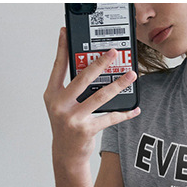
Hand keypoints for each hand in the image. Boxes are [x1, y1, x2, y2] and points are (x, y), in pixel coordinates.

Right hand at [43, 27, 139, 162]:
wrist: (66, 154)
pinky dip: (124, 113)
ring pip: (100, 96)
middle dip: (100, 63)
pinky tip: (134, 108)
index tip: (66, 32)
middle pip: (83, 78)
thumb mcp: (61, 105)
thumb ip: (70, 87)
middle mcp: (61, 105)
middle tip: (114, 52)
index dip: (62, 48)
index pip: (58, 67)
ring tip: (131, 75)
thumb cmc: (66, 126)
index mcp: (52, 94)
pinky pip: (110, 118)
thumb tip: (89, 66)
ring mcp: (73, 118)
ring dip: (119, 84)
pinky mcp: (86, 130)